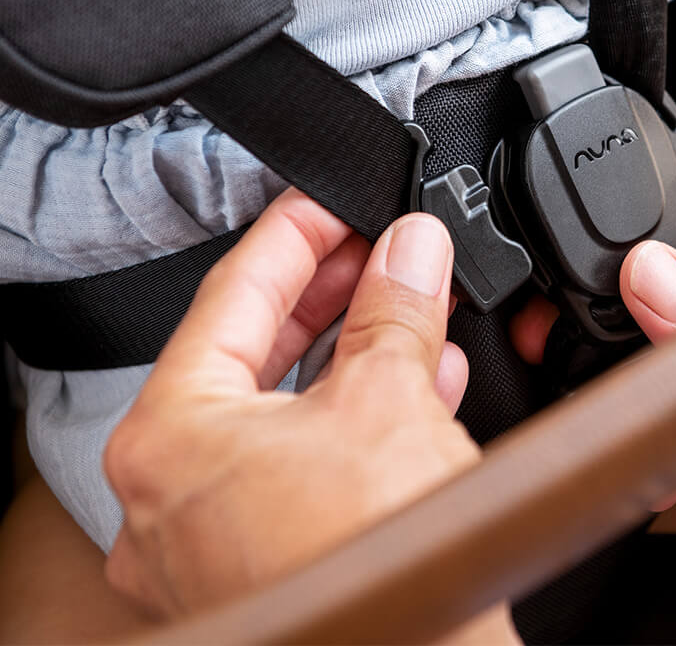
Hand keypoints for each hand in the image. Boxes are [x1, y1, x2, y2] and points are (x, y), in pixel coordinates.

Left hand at [104, 189, 518, 640]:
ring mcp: (211, 535)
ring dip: (351, 349)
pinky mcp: (265, 558)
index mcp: (171, 437)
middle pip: (253, 349)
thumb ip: (395, 309)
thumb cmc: (376, 568)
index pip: (233, 292)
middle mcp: (170, 492)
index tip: (334, 200)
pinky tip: (414, 381)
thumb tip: (411, 248)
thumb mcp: (390, 399)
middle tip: (376, 248)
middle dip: (328, 290)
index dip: (296, 232)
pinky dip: (355, 411)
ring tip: (404, 305)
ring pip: (283, 407)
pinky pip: (303, 459)